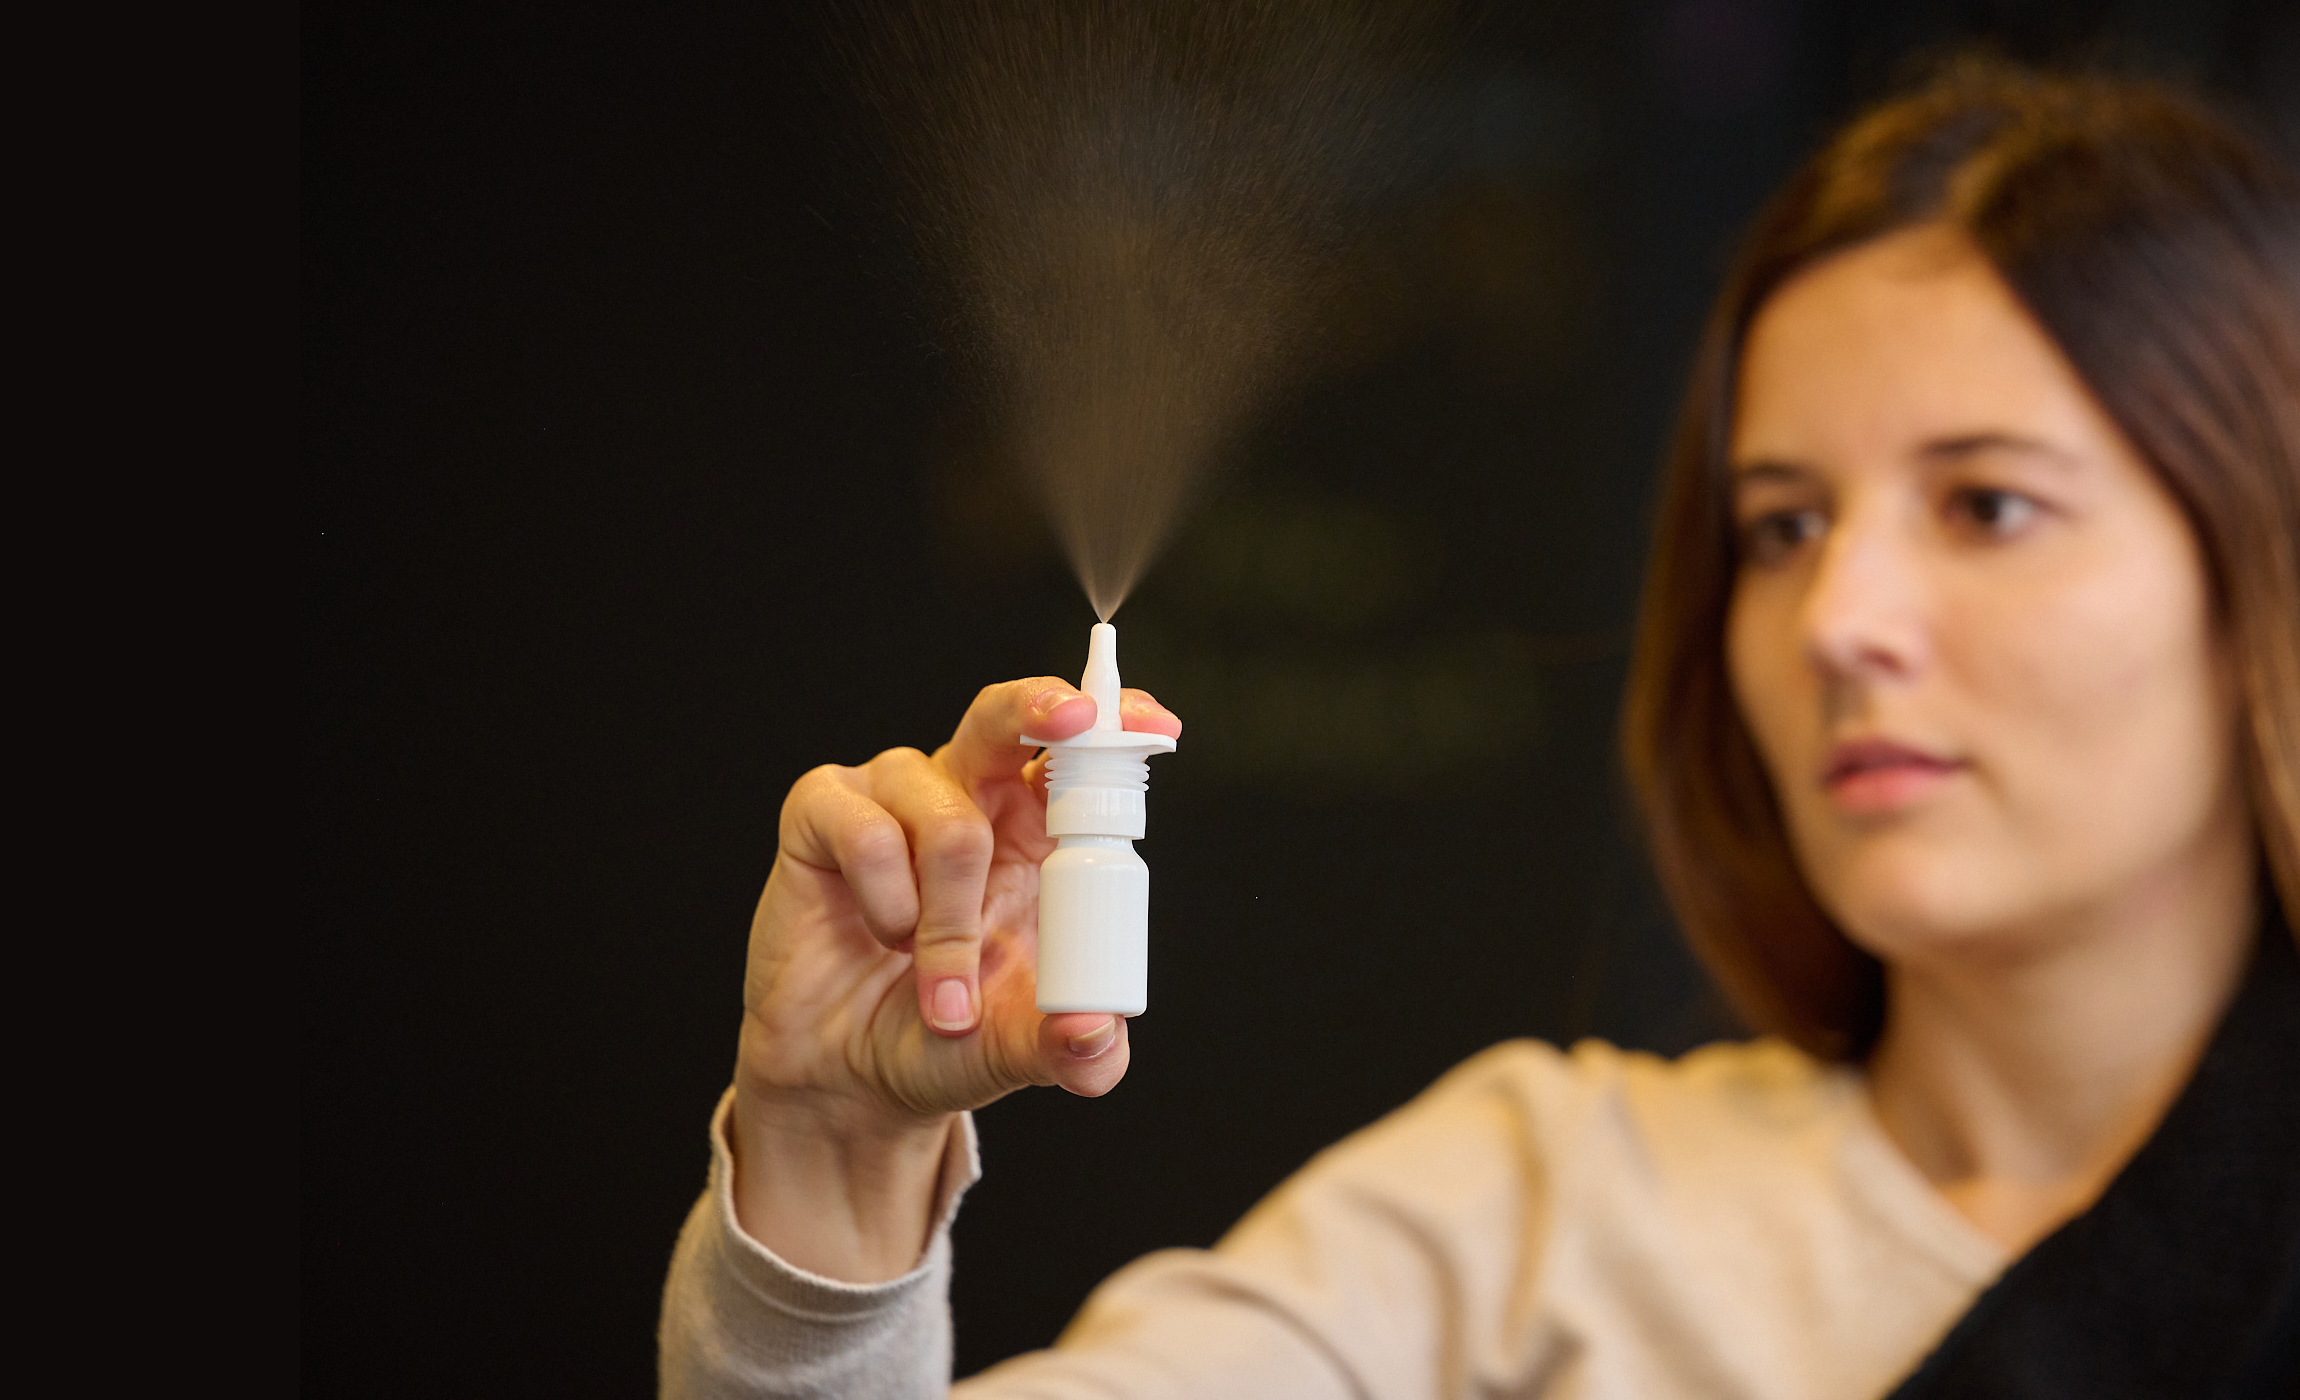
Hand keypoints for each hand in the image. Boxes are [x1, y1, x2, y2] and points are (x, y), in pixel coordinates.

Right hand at [728, 677, 1181, 1277]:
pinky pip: (869, 833)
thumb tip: (1101, 1032)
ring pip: (948, 819)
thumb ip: (1074, 1049)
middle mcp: (965, 796)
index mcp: (1032, 832)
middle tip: (1071, 723)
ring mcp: (892, 796)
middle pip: (1003, 716)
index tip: (1155, 729)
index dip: (1114, 725)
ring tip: (941, 983)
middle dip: (1041, 709)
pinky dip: (889, 904)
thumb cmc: (942, 1039)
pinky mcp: (823, 811)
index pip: (1078, 754)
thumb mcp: (1021, 1050)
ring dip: (951, 918)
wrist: (848, 1075)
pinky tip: (883, 935)